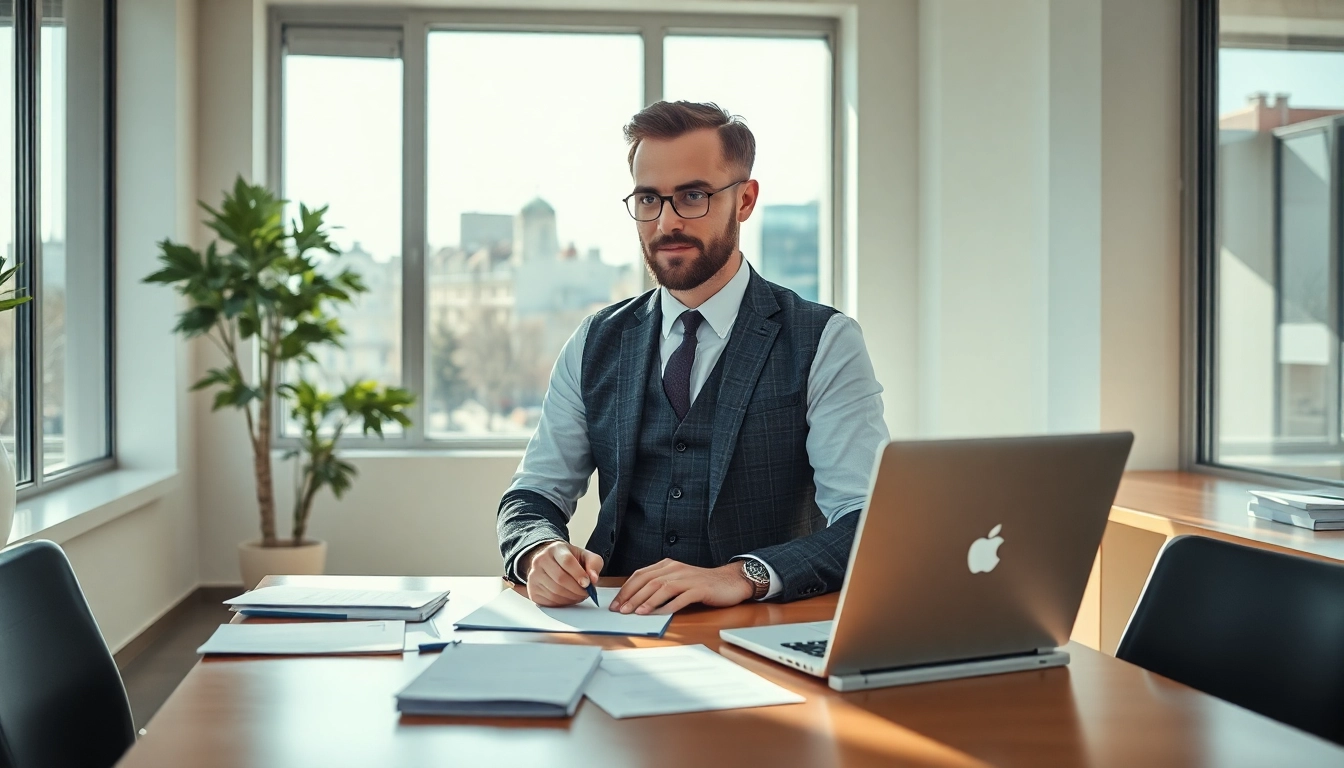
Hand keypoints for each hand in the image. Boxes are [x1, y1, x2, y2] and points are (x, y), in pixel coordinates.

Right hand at [521, 541, 603, 607]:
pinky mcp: (532, 589)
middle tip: (586, 593)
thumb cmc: (568, 559)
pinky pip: (549, 601)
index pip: (567, 561)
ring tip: (579, 595)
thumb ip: (594, 564)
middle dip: (577, 589)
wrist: (549, 561)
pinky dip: (562, 603)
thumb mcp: (584, 556)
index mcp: (556, 549)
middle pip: (560, 578)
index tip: (588, 583)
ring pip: (555, 592)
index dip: (579, 574)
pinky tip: (568, 598)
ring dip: (571, 598)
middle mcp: (541, 560)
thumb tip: (593, 578)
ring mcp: (534, 576)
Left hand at [610, 559, 753, 615]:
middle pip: (648, 581)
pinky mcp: (700, 589)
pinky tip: (658, 614)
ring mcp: (688, 578)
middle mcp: (676, 569)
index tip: (616, 603)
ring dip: (646, 601)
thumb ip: (660, 586)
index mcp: (668, 565)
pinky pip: (681, 598)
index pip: (641, 575)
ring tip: (635, 613)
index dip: (626, 589)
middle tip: (620, 610)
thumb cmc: (702, 584)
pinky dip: (667, 606)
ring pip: (662, 588)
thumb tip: (637, 601)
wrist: (730, 581)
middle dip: (632, 597)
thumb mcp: (678, 580)